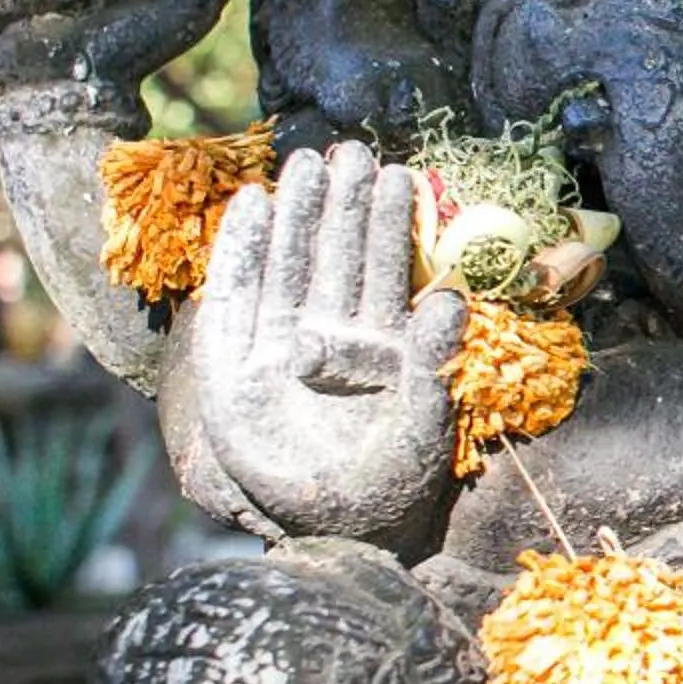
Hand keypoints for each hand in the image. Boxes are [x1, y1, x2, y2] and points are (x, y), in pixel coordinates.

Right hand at [193, 141, 466, 540]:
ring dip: (295, 214)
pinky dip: (240, 253)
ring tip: (305, 162)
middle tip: (349, 148)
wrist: (332, 535)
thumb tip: (451, 298)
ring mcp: (277, 348)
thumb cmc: (387, 488)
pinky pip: (236, 299)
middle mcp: (328, 337)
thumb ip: (433, 365)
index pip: (380, 272)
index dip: (385, 224)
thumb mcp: (421, 430)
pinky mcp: (231, 367)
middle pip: (332, 256)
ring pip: (288, 265)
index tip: (393, 173)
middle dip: (341, 203)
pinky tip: (251, 206)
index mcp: (378, 347)